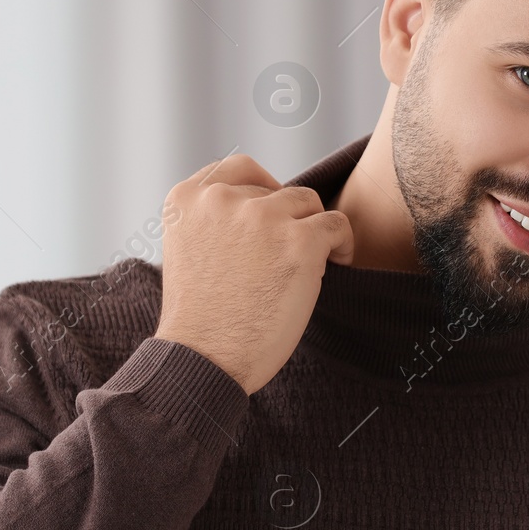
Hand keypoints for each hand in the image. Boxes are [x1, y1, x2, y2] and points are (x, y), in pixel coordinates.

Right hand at [154, 153, 353, 393]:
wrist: (205, 360)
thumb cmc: (200, 320)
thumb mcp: (188, 251)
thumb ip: (213, 221)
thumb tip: (262, 208)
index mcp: (186, 199)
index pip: (238, 169)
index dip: (263, 190)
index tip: (272, 218)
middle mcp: (221, 199)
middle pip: (276, 190)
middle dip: (286, 220)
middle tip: (286, 257)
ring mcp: (262, 217)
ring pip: (307, 202)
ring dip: (312, 230)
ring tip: (312, 262)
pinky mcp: (300, 241)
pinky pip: (337, 224)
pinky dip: (342, 244)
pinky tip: (336, 264)